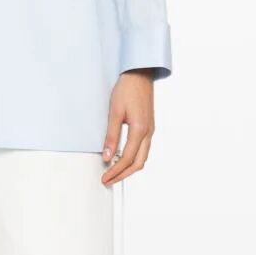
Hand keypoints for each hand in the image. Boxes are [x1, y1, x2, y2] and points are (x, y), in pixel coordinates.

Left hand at [101, 70, 154, 184]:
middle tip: (108, 180)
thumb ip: (111, 136)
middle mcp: (148, 132)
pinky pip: (144, 149)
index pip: (127, 159)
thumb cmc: (127, 89)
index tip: (105, 177)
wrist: (139, 74)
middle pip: (138, 163)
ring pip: (143, 158)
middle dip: (123, 175)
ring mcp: (150, 130)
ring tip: (115, 173)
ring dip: (129, 168)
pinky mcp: (148, 127)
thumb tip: (107, 156)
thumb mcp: (114, 112)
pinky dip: (134, 159)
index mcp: (140, 130)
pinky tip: (124, 159)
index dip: (115, 171)